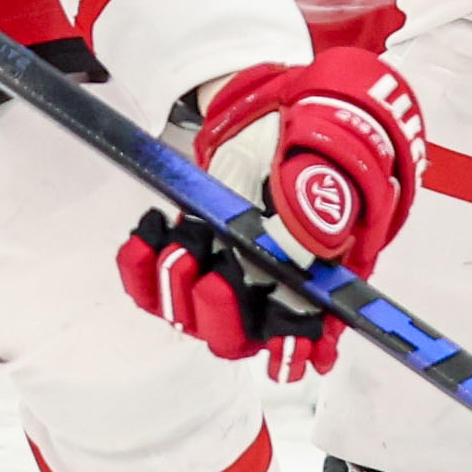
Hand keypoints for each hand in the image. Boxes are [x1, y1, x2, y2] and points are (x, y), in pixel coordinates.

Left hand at [115, 48, 428, 365]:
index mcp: (321, 276)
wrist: (281, 117)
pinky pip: (151, 285)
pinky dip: (141, 267)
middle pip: (239, 336)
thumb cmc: (319, 140)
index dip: (292, 350)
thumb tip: (310, 242)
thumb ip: (322, 199)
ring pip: (191, 315)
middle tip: (214, 279)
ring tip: (182, 239)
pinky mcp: (188, 257)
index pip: (308, 332)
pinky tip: (148, 234)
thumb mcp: (330, 158)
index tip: (280, 353)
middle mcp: (271, 288)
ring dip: (178, 286)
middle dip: (221, 315)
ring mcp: (226, 275)